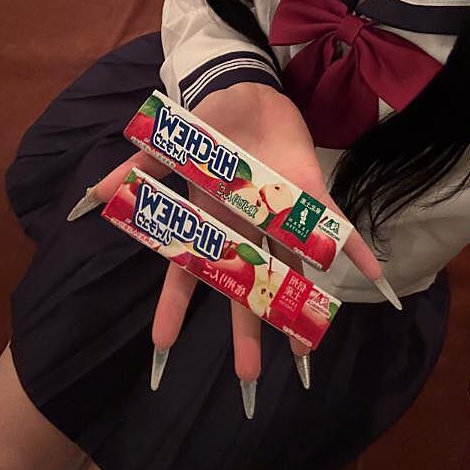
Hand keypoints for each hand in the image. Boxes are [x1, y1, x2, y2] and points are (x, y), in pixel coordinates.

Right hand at [76, 83, 383, 412]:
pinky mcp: (305, 193)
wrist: (245, 94)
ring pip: (290, 267)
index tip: (162, 345)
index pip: (189, 269)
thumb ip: (141, 169)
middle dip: (246, 327)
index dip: (175, 305)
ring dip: (299, 303)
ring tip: (307, 347)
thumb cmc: (208, 123)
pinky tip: (373, 274)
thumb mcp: (171, 147)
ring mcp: (277, 214)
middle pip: (245, 284)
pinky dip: (352, 246)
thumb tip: (96, 193)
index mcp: (210, 219)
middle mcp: (245, 226)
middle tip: (247, 375)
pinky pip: (333, 224)